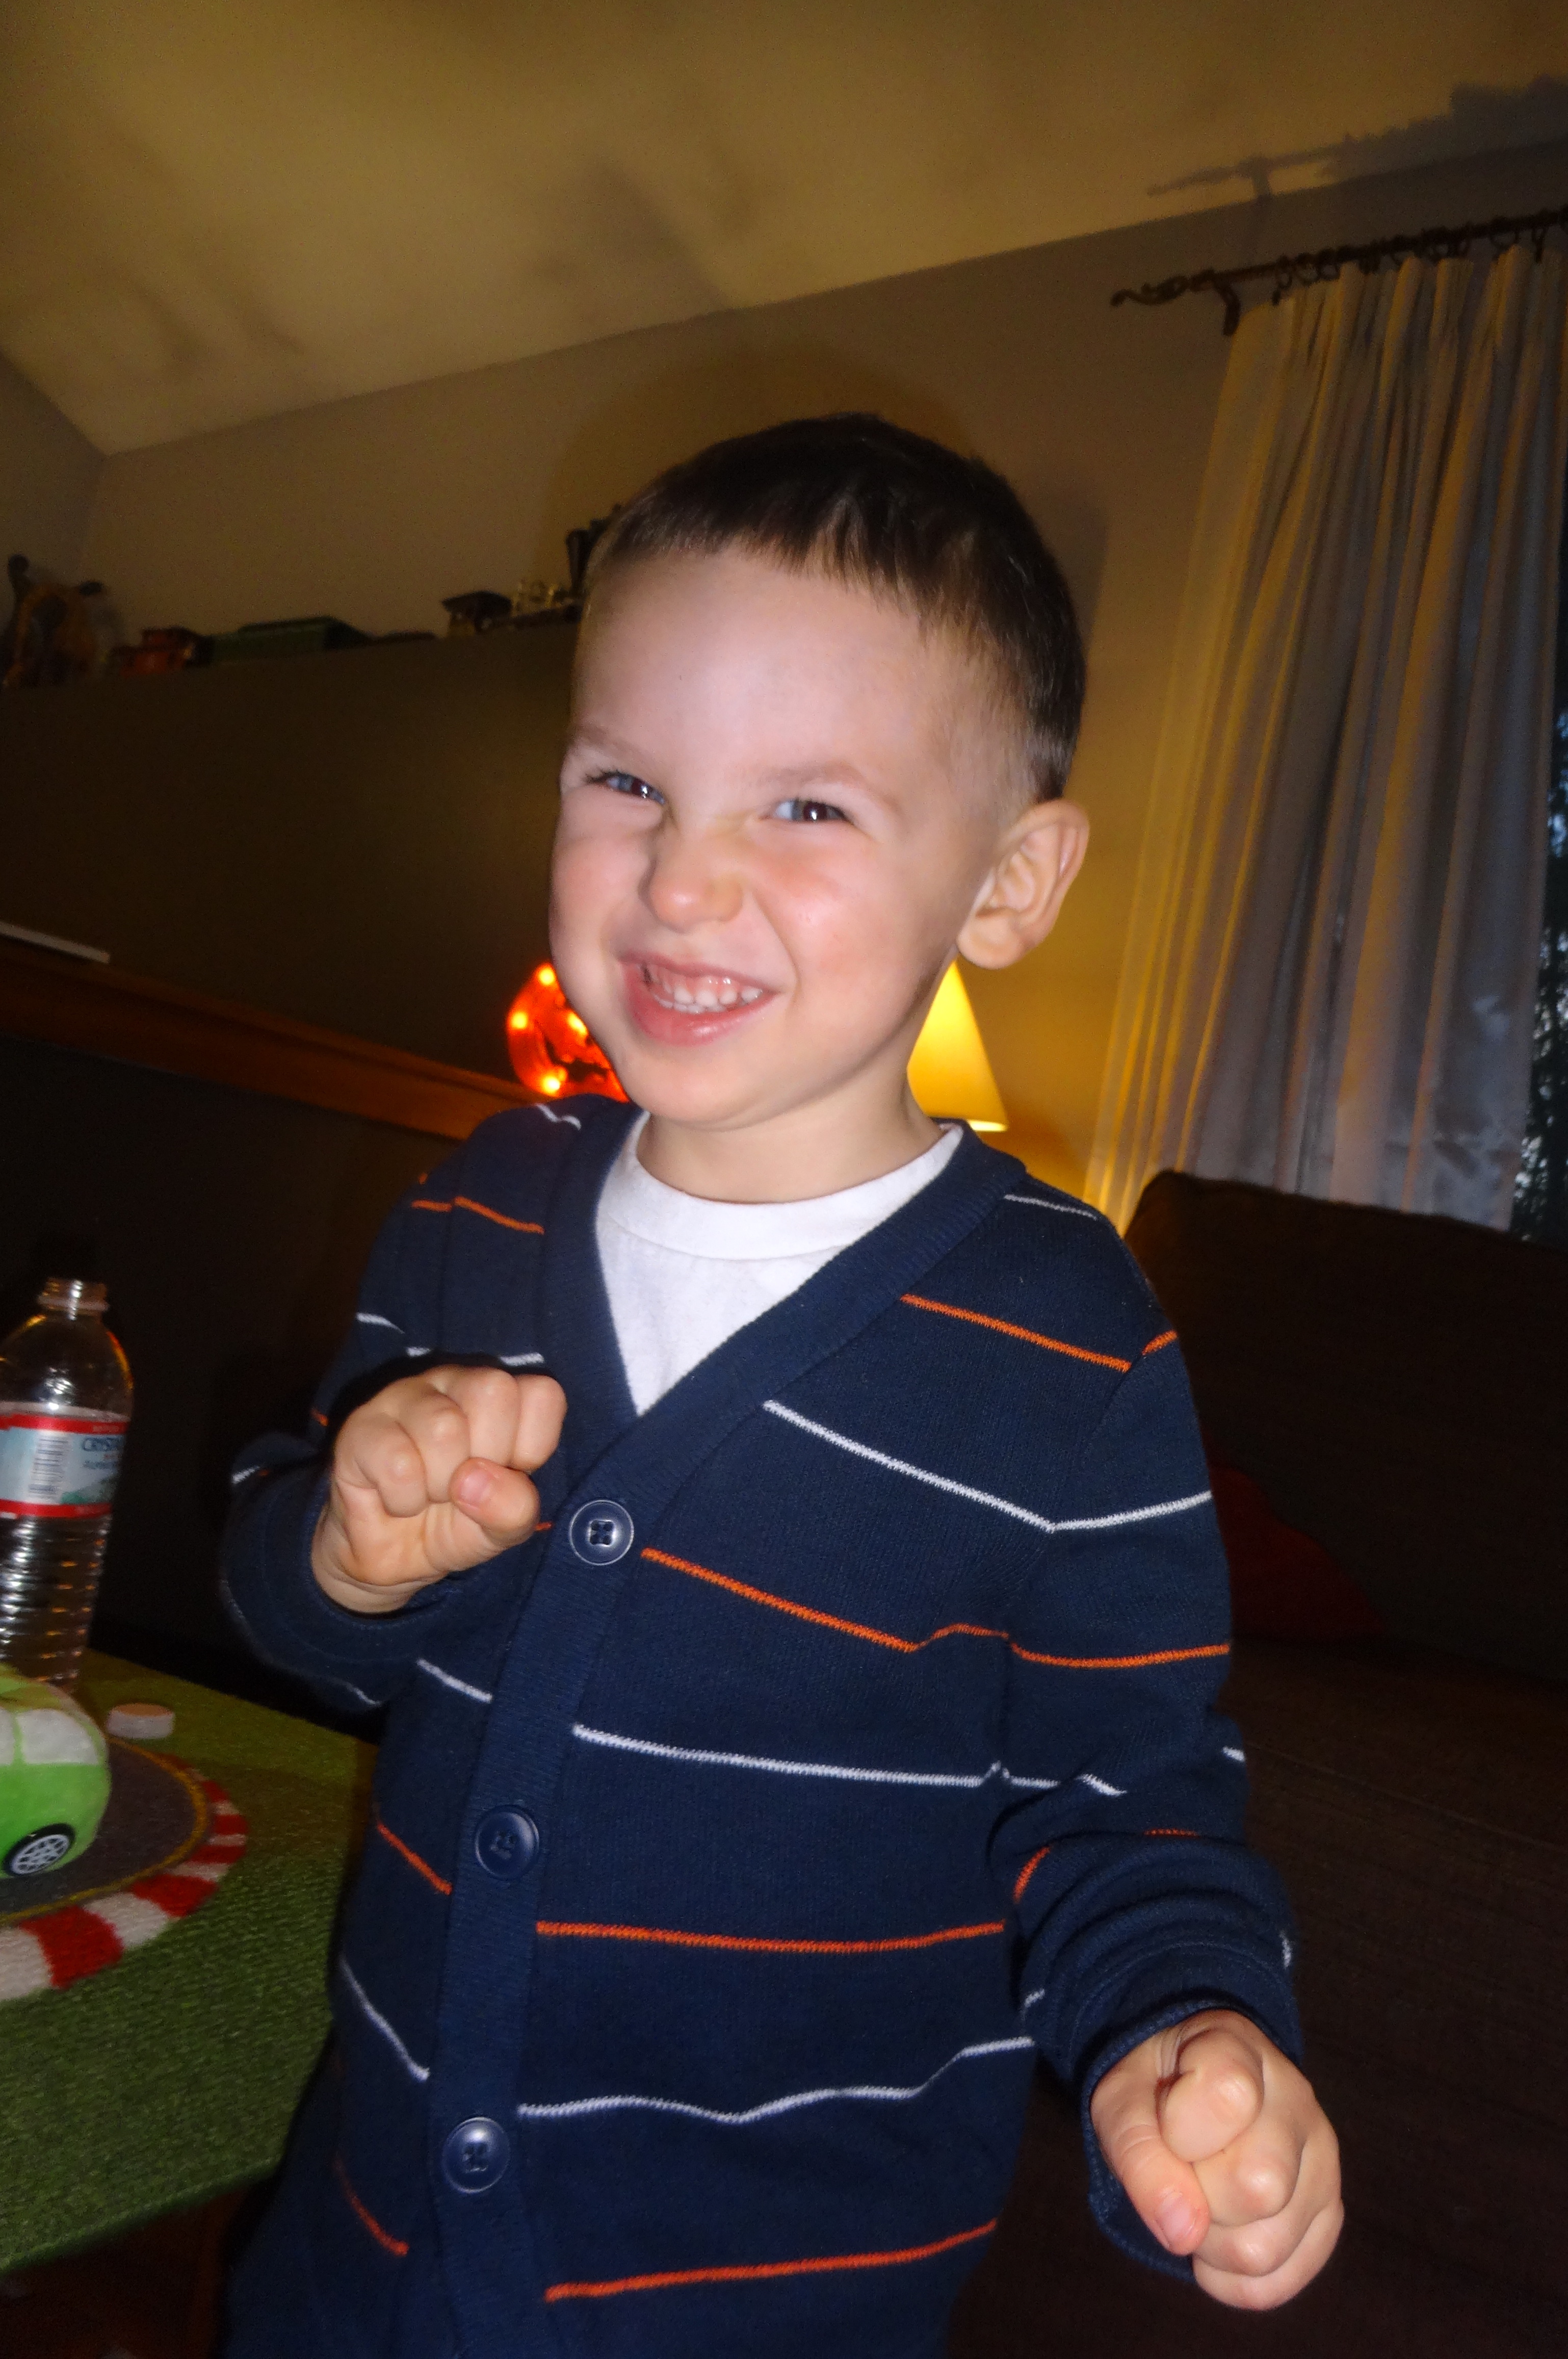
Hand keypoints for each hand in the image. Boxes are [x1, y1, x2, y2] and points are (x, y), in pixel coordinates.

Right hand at [311, 1367, 565, 1613]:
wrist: (391, 1560)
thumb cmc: (454, 1525)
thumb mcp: (502, 1528)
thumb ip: (514, 1508)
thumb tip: (475, 1480)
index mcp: (501, 1398)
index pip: (543, 1394)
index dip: (532, 1447)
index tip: (506, 1475)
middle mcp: (455, 1382)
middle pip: (494, 1391)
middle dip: (486, 1459)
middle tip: (463, 1485)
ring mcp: (405, 1397)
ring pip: (443, 1426)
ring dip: (440, 1484)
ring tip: (428, 1493)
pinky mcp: (361, 1426)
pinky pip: (397, 1461)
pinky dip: (403, 1499)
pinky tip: (397, 1499)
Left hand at [1090, 2009, 1341, 2307]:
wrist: (1187, 2098)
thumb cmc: (1153, 2092)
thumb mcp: (1120, 2100)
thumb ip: (1137, 2151)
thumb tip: (1182, 2232)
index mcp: (1241, 2048)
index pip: (1228, 2097)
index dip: (1181, 2130)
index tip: (1168, 2121)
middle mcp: (1297, 2099)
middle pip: (1258, 2187)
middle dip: (1198, 2195)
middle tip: (1183, 2168)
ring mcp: (1322, 2161)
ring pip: (1265, 2248)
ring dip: (1209, 2243)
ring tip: (1201, 2198)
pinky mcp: (1329, 2216)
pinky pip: (1276, 2282)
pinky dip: (1229, 2278)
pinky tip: (1218, 2234)